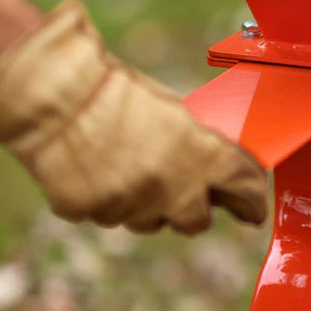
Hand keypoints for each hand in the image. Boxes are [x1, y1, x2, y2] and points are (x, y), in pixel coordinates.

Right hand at [0, 0, 267, 234]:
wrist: (56, 96)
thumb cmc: (115, 90)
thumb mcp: (172, 108)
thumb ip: (196, 140)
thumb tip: (213, 156)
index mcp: (198, 155)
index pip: (244, 189)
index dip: (253, 198)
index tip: (254, 205)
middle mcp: (168, 188)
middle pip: (197, 220)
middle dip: (197, 206)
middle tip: (192, 188)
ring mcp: (128, 206)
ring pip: (152, 220)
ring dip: (153, 202)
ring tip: (138, 165)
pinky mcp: (92, 214)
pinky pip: (112, 215)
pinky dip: (115, 199)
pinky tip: (107, 169)